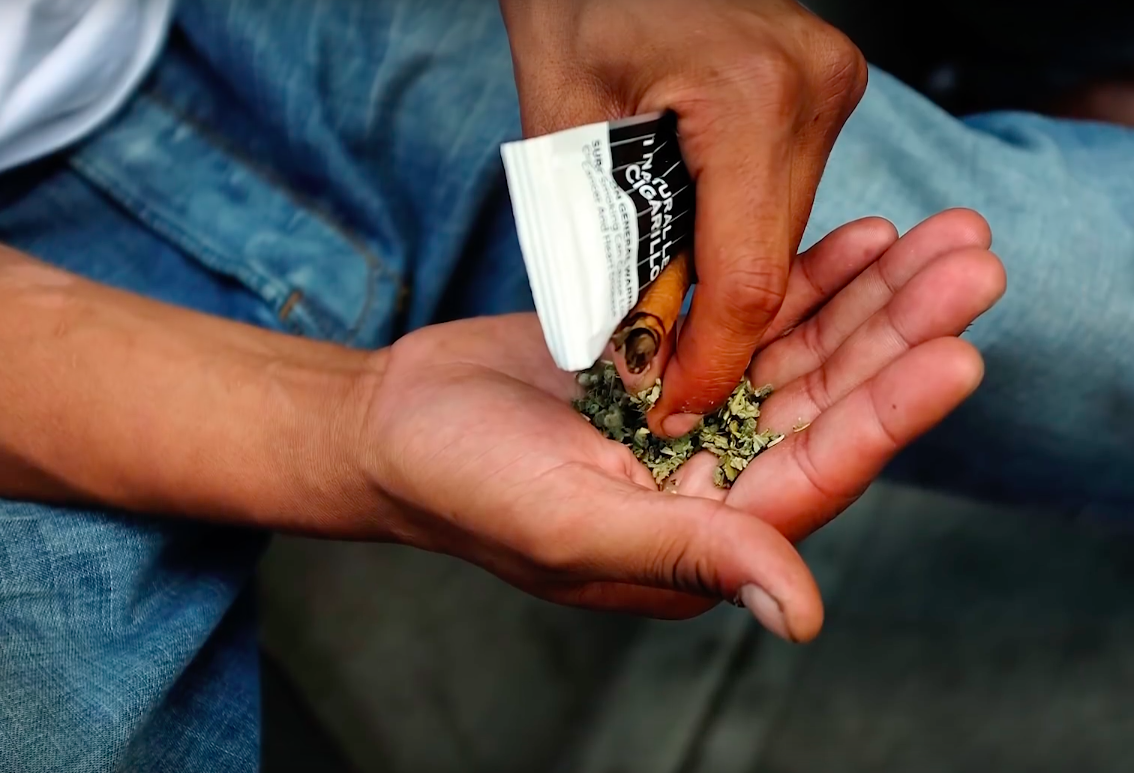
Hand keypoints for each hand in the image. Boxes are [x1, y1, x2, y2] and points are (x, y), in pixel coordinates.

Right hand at [358, 209, 1003, 641]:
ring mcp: (699, 414)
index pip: (817, 472)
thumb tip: (803, 614)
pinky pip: (754, 317)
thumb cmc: (466, 487)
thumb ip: (690, 557)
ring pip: (807, 353)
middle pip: (832, 402)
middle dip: (902, 336)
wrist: (396, 421)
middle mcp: (718, 478)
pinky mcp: (674, 359)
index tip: (956, 354)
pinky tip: (858, 239)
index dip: (889, 416)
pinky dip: (806, 278)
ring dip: (873, 297)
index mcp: (704, 535)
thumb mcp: (572, 527)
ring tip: (939, 238)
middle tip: (970, 265)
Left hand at [500, 0, 867, 433]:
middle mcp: (814, 92)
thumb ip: (587, 236)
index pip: (746, 277)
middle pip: (771, 262)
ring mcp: (830, 87)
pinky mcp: (824, 91)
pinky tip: (698, 267)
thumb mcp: (558, 117)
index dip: (712, 361)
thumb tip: (613, 345)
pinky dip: (739, 241)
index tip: (675, 408)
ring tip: (672, 331)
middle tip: (662, 384)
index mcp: (749, 100)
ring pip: (782, 236)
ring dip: (727, 290)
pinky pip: (782, 198)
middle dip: (716, 333)